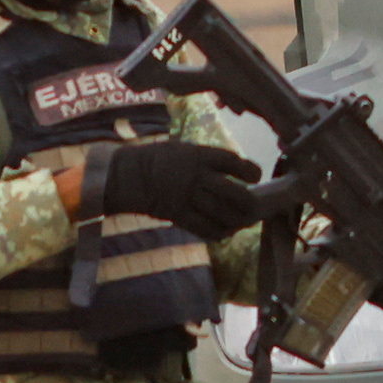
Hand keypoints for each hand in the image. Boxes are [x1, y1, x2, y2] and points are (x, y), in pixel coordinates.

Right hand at [84, 137, 265, 237]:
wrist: (128, 176)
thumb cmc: (159, 160)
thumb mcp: (184, 150)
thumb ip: (209, 161)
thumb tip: (234, 177)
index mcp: (199, 156)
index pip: (233, 162)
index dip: (249, 171)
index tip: (255, 177)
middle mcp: (196, 177)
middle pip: (235, 194)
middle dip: (250, 204)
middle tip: (255, 207)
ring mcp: (187, 198)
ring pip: (223, 215)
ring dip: (237, 221)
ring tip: (242, 221)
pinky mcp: (178, 215)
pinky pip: (205, 229)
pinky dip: (218, 233)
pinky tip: (223, 232)